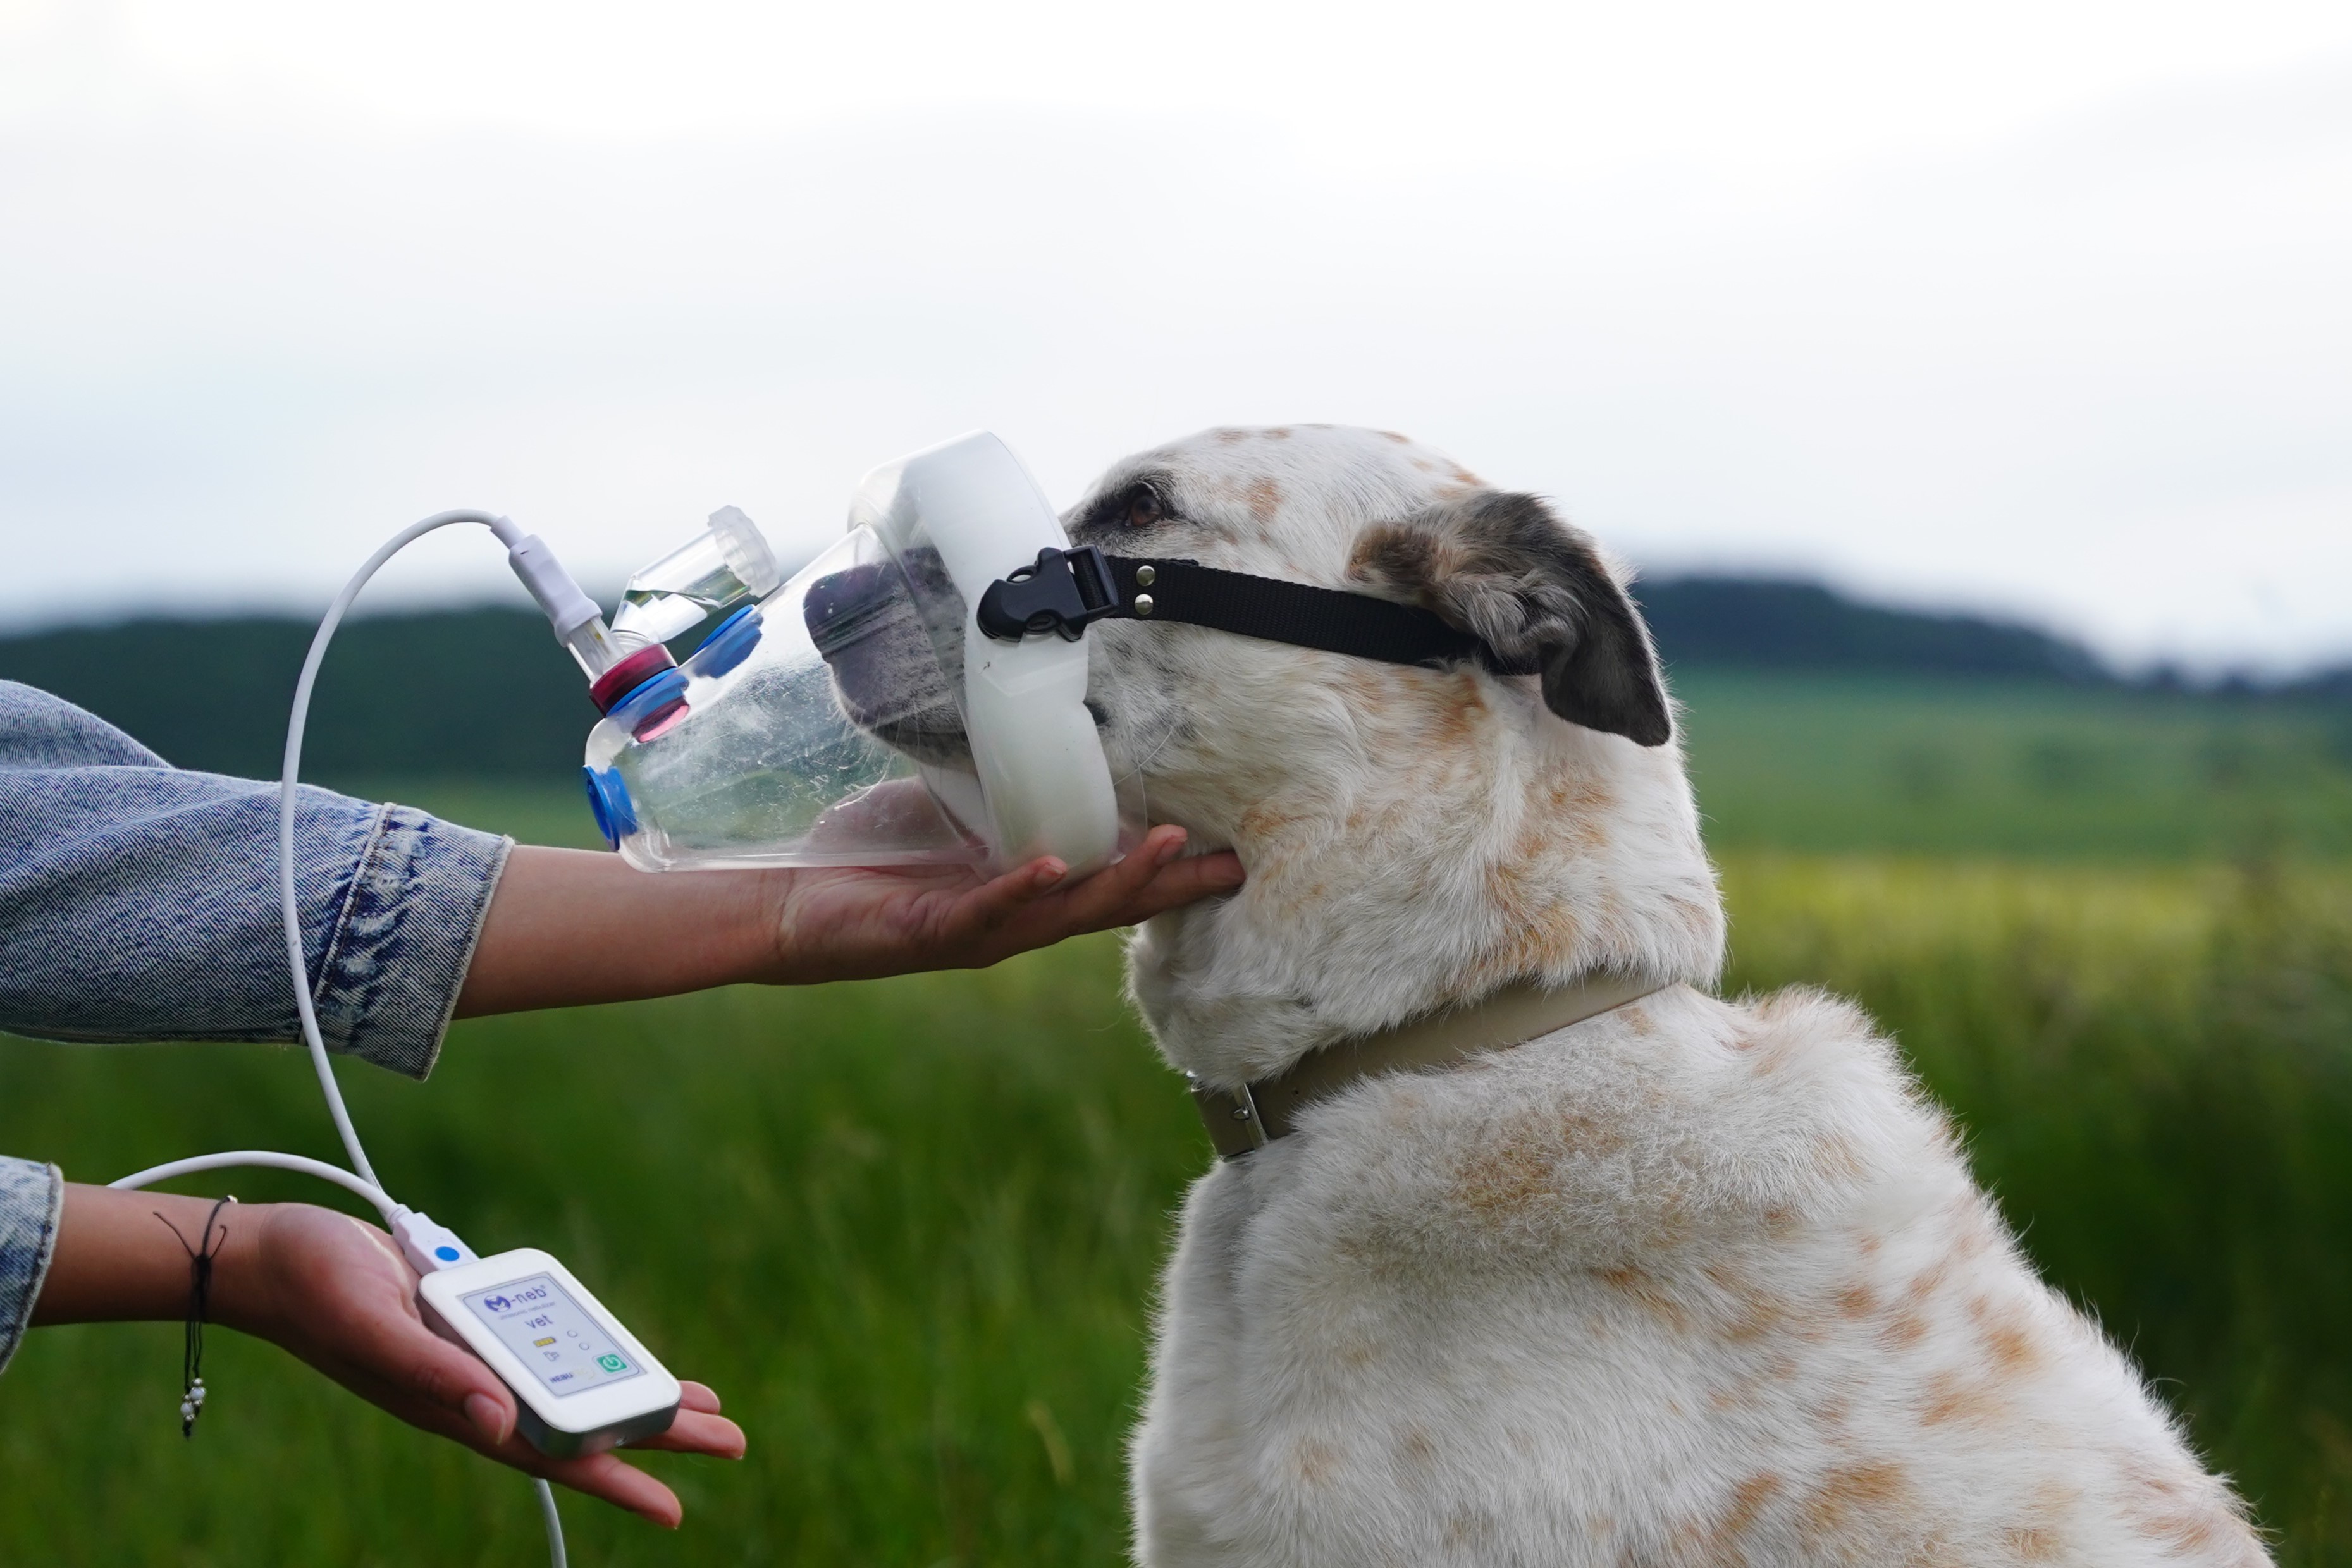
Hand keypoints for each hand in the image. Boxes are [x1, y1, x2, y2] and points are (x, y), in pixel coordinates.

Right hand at [219, 1202, 742, 1526]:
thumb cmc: (312, 1289)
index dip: (615, 1480)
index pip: (551, 1454)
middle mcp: (470, 1388)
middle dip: (653, 1434)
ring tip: (698, 1401)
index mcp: (453, 1405)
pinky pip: (540, 1339)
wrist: (267, 1255)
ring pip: (567, 1382)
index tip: (675, 1506)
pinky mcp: (465, 1314)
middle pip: (577, 1423)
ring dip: (629, 1392)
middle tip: (730, 1440)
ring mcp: (470, 1352)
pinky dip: (585, 1345)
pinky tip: (613, 1350)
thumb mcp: (371, 1326)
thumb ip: (430, 1370)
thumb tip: (494, 1414)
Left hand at [456, 827, 1242, 1015]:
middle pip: (1106, 903)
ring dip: (1118, 883)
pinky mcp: (923, 933)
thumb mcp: (935, 805)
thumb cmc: (852, 855)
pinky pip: (983, 914)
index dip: (1167, 865)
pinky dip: (1020, 891)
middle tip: (1235, 863)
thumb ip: (983, 778)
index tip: (1230, 848)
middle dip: (1171, 882)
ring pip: (1062, 911)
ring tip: (1169, 850)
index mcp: (1015, 887)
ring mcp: (969, 931)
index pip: (1106, 875)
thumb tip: (1022, 709)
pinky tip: (1052, 869)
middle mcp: (1005, 918)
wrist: (769, 904)